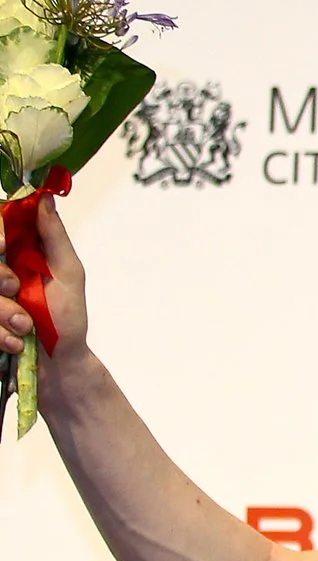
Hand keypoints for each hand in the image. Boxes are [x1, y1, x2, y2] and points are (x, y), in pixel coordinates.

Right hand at [0, 198, 87, 361]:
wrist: (59, 363)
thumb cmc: (66, 317)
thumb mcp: (68, 274)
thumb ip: (53, 236)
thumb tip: (45, 197)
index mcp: (15, 251)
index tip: (3, 243)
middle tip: (15, 290)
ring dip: (2, 312)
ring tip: (26, 327)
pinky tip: (17, 342)